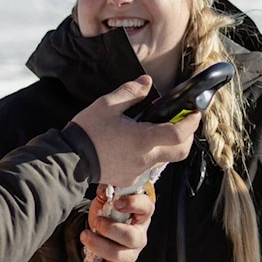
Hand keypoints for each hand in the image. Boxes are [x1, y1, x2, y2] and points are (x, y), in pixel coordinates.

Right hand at [71, 75, 200, 186]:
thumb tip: (147, 82)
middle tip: (182, 122)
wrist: (67, 160)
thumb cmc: (86, 132)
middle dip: (187, 137)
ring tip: (153, 130)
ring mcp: (137, 171)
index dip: (191, 122)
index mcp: (142, 139)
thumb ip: (131, 91)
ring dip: (166, 145)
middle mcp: (144, 158)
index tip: (194, 112)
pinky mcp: (128, 178)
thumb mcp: (107, 104)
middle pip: (180, 152)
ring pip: (164, 159)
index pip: (179, 134)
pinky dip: (148, 154)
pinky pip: (146, 167)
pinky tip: (133, 144)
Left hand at [77, 188, 153, 261]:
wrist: (97, 232)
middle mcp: (139, 236)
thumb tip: (104, 190)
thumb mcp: (105, 201)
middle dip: (110, 229)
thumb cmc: (107, 215)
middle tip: (96, 222)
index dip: (133, 204)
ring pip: (119, 255)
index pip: (146, 208)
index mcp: (140, 215)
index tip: (117, 202)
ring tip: (84, 236)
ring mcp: (131, 254)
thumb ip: (105, 194)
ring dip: (98, 245)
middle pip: (131, 237)